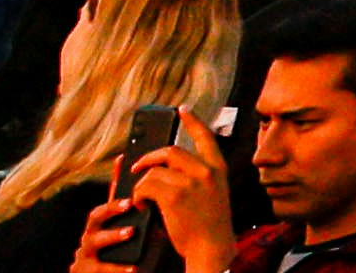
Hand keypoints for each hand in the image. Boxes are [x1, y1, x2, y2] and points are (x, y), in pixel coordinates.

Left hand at [122, 123, 236, 272]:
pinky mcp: (174, 195)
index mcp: (219, 168)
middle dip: (148, 158)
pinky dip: (138, 196)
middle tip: (137, 167)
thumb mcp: (213, 193)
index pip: (205, 136)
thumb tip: (167, 167)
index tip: (182, 109)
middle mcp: (206, 170)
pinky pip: (146, 185)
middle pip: (170, 150)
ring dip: (141, 184)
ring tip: (141, 198)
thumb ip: (198, 176)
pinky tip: (142, 206)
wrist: (211, 246)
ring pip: (154, 170)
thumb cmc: (209, 224)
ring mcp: (191, 182)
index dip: (193, 120)